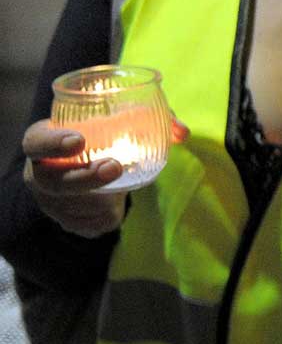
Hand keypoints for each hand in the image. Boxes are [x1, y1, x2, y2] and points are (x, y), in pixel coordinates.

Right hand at [19, 114, 183, 237]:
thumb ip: (149, 119)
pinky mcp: (66, 223)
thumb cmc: (101, 137)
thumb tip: (182, 133)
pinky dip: (108, 214)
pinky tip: (115, 204)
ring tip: (121, 186)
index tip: (79, 140)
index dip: (52, 142)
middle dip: (85, 177)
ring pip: (74, 206)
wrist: (86, 168)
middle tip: (115, 168)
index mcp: (42, 142)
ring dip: (103, 197)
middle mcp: (38, 173)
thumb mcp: (115, 121)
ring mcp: (49, 202)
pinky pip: (90, 224)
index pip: (36, 141)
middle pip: (53, 182)